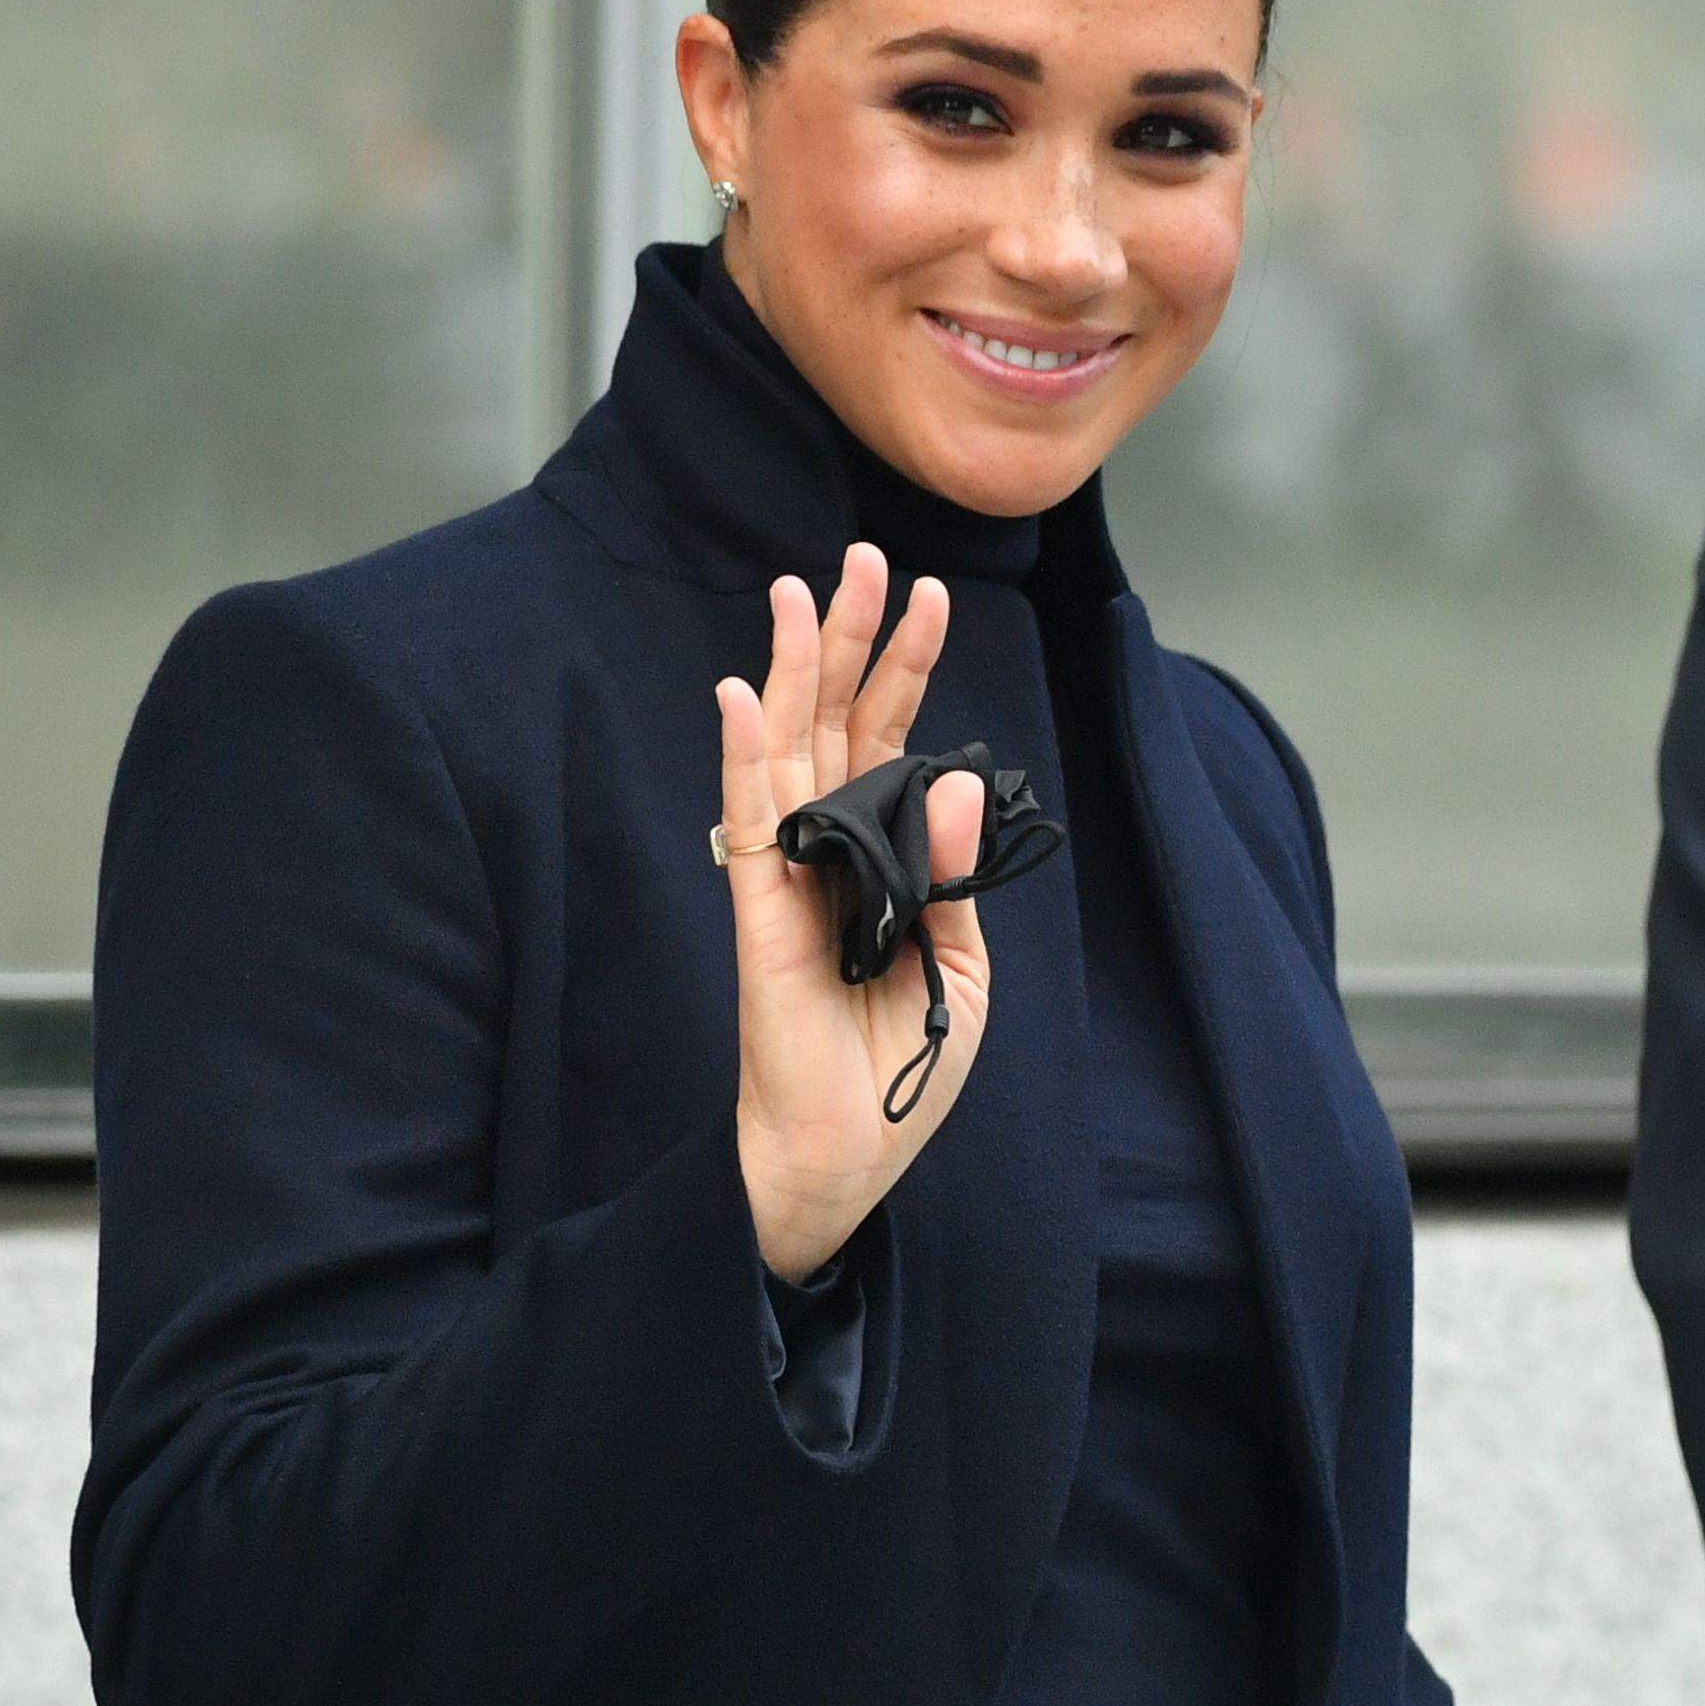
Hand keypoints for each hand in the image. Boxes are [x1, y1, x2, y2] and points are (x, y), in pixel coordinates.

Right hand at [721, 544, 985, 1279]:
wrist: (848, 1150)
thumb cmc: (900, 1064)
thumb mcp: (964, 966)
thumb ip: (954, 872)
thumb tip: (951, 777)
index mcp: (882, 858)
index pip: (891, 740)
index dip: (908, 668)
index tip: (932, 594)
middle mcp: (829, 849)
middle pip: (834, 721)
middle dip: (848, 636)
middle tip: (860, 554)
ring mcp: (790, 874)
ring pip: (788, 747)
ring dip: (793, 667)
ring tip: (798, 587)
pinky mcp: (760, 912)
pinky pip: (749, 820)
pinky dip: (742, 755)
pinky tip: (739, 693)